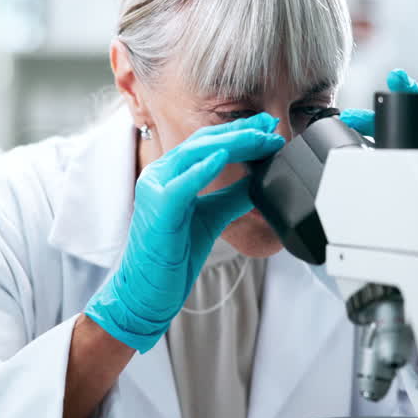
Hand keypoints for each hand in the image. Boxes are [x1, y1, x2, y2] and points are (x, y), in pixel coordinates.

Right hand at [84, 114, 285, 352]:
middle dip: (240, 131)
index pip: (207, 144)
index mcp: (170, 174)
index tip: (267, 127)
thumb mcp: (212, 218)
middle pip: (203, 142)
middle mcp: (160, 175)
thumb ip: (233, 197)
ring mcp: (154, 189)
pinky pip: (181, 184)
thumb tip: (261, 180)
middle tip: (270, 126)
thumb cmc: (173, 256)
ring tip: (259, 138)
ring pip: (194, 154)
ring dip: (231, 143)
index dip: (239, 132)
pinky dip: (203, 169)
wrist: (147, 291)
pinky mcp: (158, 209)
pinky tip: (224, 157)